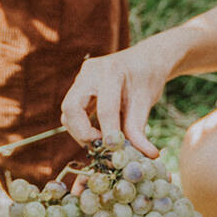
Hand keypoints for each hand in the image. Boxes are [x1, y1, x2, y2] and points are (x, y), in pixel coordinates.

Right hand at [60, 34, 185, 157]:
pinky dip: (83, 126)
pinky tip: (99, 133)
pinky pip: (72, 111)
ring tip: (103, 141)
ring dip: (81, 132)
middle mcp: (90, 72)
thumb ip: (139, 130)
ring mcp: (81, 78)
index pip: (105, 108)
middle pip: (71, 108)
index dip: (110, 133)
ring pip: (68, 112)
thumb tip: (148, 156)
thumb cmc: (147, 78)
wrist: (144, 60)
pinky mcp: (78, 87)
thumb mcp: (146, 102)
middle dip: (83, 133)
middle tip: (101, 147)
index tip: (117, 151)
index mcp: (111, 71)